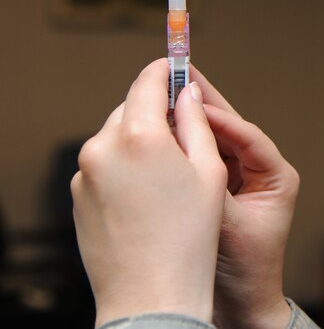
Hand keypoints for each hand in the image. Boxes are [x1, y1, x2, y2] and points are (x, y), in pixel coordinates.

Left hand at [71, 58, 227, 327]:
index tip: (177, 66)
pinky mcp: (77, 196)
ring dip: (139, 141)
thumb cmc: (189, 236)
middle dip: (156, 112)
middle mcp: (102, 147)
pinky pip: (103, 165)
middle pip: (130, 108)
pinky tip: (147, 196)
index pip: (148, 81)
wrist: (151, 296)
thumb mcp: (208, 171)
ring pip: (115, 137)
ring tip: (168, 175)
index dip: (167, 70)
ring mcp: (84, 173)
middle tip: (185, 130)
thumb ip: (197, 122)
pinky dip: (124, 167)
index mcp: (139, 135)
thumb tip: (188, 92)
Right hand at [189, 65, 297, 328]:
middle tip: (179, 70)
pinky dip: (185, 142)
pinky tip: (163, 126)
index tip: (190, 99)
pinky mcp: (222, 187)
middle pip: (230, 128)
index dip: (218, 115)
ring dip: (190, 118)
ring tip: (166, 90)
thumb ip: (209, 186)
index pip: (246, 135)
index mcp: (276, 175)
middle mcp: (262, 170)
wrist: (243, 303)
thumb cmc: (246, 269)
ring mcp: (242, 178)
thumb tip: (187, 147)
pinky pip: (203, 156)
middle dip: (204, 101)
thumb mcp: (228, 225)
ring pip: (214, 138)